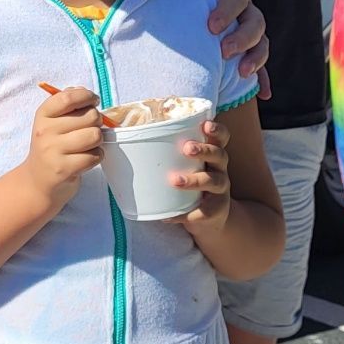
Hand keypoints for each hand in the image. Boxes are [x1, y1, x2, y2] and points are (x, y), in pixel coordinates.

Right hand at [19, 86, 104, 211]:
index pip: (68, 97)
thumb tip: (85, 93)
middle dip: (96, 122)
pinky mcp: (63, 170)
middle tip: (89, 129)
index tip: (93, 101)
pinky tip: (86, 159)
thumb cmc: (51, 147)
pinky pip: (94, 156)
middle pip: (89, 116)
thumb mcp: (51, 122)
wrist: (36, 182)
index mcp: (43, 115)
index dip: (86, 96)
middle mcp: (45, 131)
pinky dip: (96, 157)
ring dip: (97, 141)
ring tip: (88, 145)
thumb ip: (67, 104)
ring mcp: (53, 151)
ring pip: (94, 136)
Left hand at [166, 0, 270, 95]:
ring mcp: (243, 28)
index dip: (229, 9)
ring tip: (242, 73)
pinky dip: (262, 78)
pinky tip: (263, 93)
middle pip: (255, 20)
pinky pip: (258, 64)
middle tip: (225, 52)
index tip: (212, 27)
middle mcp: (241, 6)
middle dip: (244, 38)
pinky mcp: (241, 49)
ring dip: (256, 58)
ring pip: (262, 42)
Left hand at [177, 119, 231, 233]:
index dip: (216, 130)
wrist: (210, 218)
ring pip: (213, 181)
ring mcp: (220, 190)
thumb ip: (166, 154)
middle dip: (204, 150)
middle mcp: (219, 169)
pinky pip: (201, 211)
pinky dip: (183, 213)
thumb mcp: (185, 166)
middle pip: (219, 155)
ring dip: (194, 180)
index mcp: (212, 155)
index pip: (221, 138)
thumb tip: (122, 137)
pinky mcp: (215, 211)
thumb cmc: (190, 184)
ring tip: (175, 181)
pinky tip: (168, 215)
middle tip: (186, 148)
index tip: (205, 124)